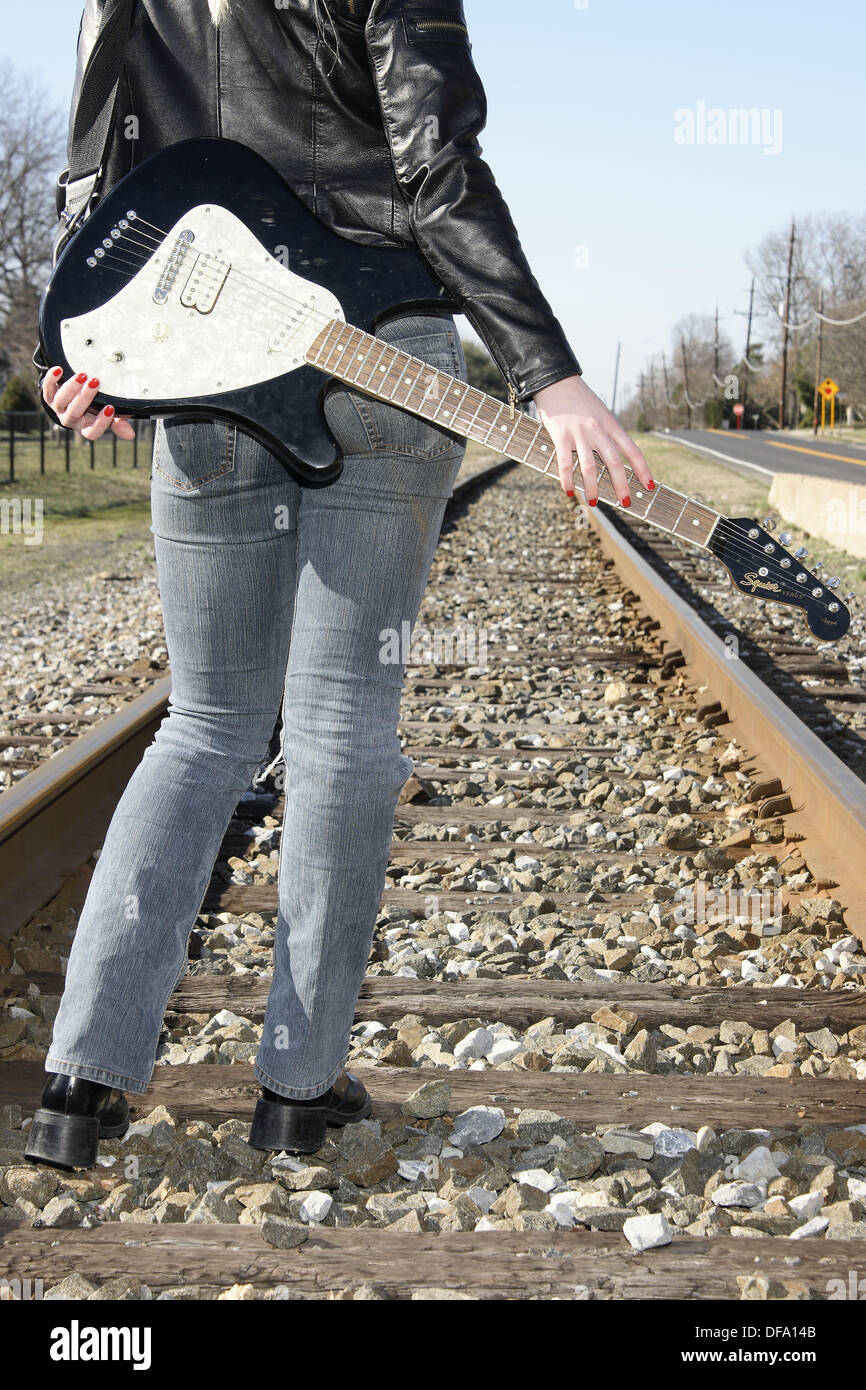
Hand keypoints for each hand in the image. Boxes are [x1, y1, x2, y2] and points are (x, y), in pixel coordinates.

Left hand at [42, 367, 135, 440]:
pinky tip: (58, 369)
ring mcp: (58, 409)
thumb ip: (118, 423)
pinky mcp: (49, 397)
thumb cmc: (92, 408)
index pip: (92, 432)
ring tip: (82, 375)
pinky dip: (51, 380)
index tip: (110, 408)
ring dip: (71, 388)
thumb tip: (131, 435)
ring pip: (60, 401)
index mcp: (85, 427)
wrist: (70, 399)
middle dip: (84, 398)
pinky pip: (47, 389)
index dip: (101, 422)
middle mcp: (70, 420)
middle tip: (95, 383)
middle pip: (74, 413)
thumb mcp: (105, 415)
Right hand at [533, 373, 653, 505]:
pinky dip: (568, 480)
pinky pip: (564, 463)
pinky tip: (570, 492)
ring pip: (589, 467)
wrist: (556, 381)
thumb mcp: (600, 412)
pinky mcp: (560, 436)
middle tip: (626, 503)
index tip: (649, 486)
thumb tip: (612, 457)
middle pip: (614, 463)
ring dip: (593, 489)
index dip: (643, 469)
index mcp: (611, 424)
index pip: (632, 450)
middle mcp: (598, 430)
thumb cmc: (579, 399)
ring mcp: (579, 434)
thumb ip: (607, 432)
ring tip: (594, 503)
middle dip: (621, 486)